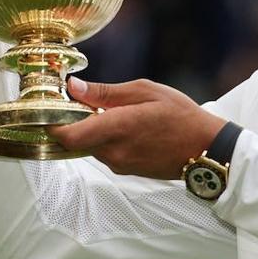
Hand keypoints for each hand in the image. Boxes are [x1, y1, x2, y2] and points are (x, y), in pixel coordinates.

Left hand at [48, 78, 226, 179]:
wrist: (206, 147)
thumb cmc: (180, 115)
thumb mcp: (145, 91)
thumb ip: (105, 92)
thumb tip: (73, 87)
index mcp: (116, 128)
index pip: (67, 135)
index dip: (53, 124)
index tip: (52, 108)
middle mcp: (113, 152)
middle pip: (75, 141)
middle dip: (73, 123)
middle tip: (79, 101)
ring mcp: (120, 165)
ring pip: (90, 147)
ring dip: (91, 131)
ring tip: (108, 110)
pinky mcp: (126, 171)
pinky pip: (105, 153)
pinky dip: (105, 140)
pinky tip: (123, 126)